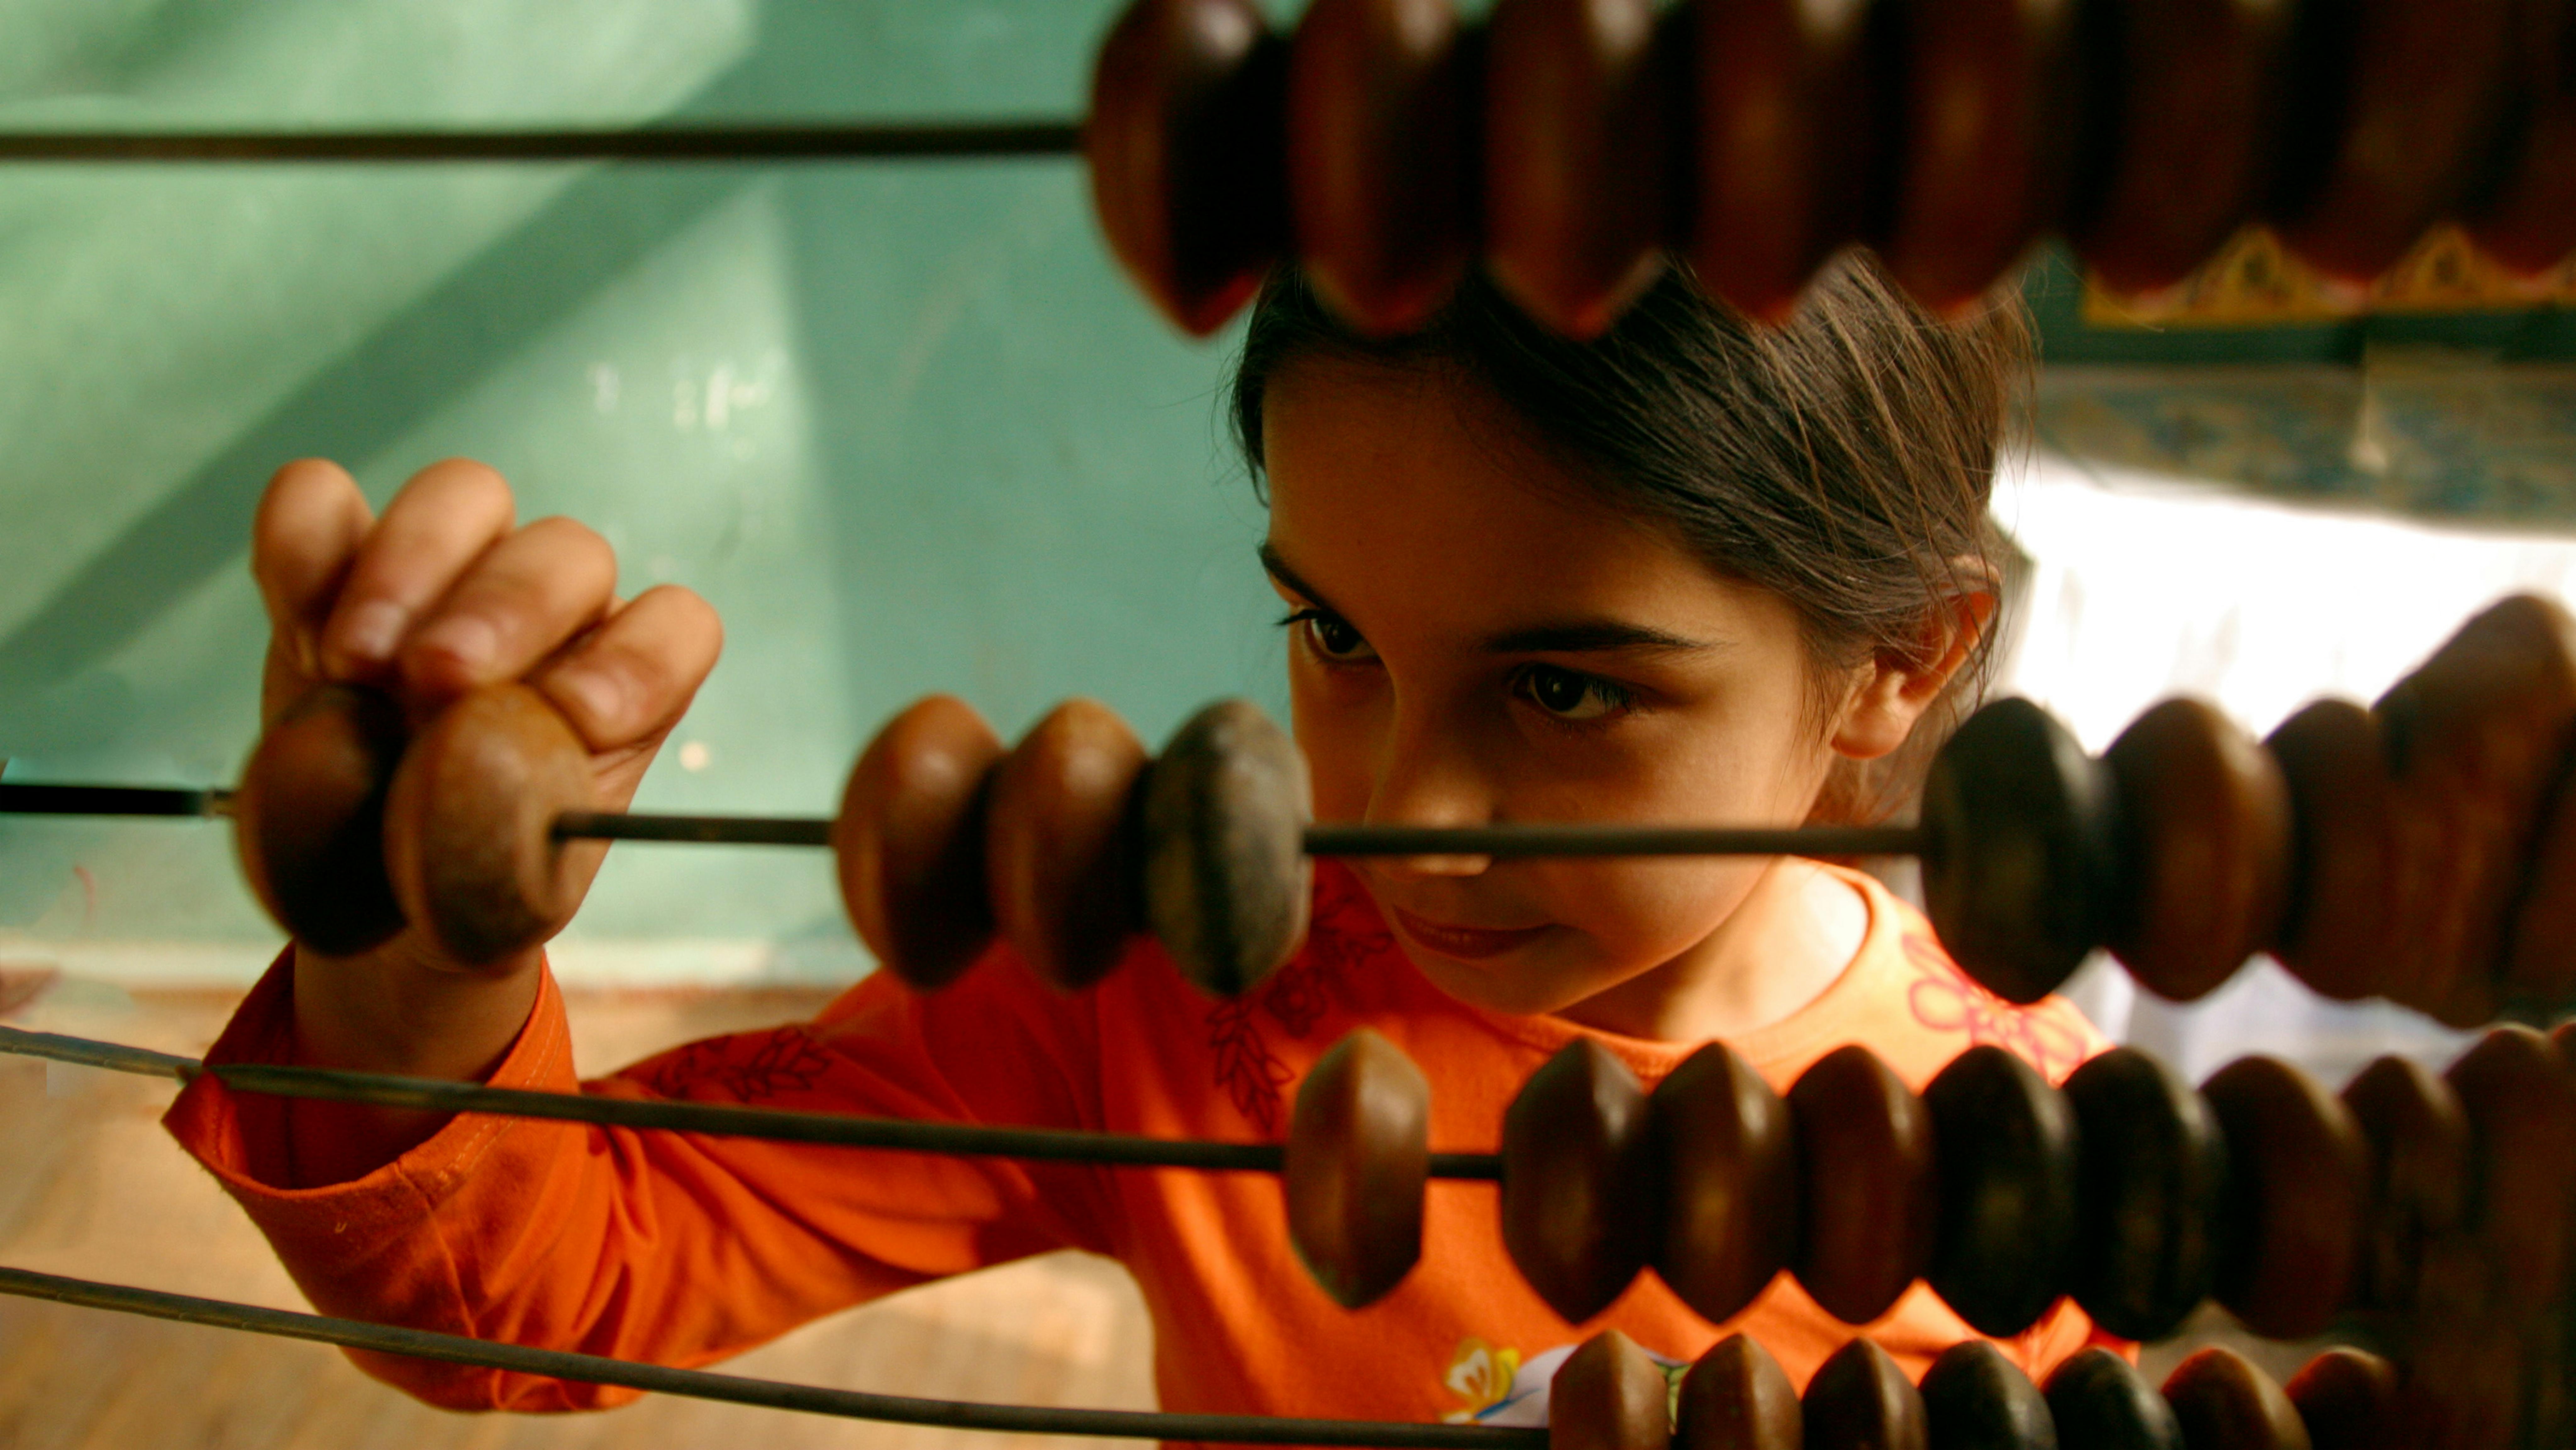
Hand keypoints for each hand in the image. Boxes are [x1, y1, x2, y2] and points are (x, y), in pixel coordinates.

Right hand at [248, 458, 720, 1140]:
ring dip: (408, 569)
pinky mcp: (337, 566)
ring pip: (464, 497)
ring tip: (354, 666)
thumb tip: (463, 776)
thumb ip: (506, 851)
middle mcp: (552, 611)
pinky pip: (323, 503)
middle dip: (503, 609)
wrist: (372, 897)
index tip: (572, 720)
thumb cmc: (462, 887)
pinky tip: (294, 623)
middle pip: (566, 552)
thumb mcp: (503, 900)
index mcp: (621, 684)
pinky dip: (302, 544)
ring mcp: (446, 572)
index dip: (638, 662)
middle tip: (432, 683)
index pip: (676, 628)